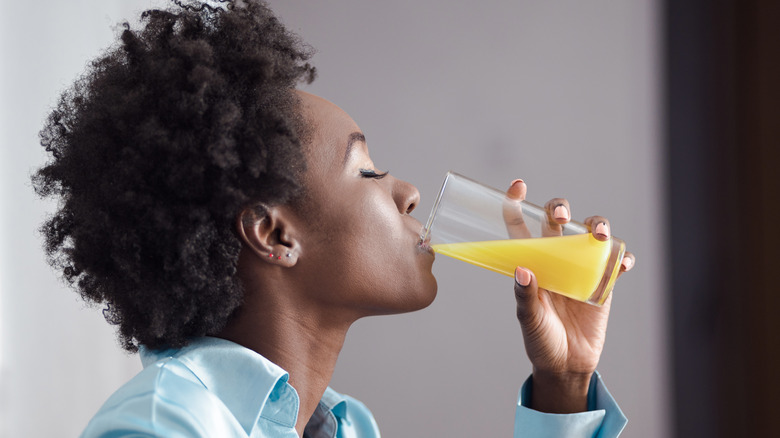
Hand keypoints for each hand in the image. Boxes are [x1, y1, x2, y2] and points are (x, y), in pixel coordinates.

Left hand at [503, 179, 634, 412]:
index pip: (520, 224)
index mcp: (530, 260)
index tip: (518, 186)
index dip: (516, 203)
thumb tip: (523, 270)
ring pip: (590, 232)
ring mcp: (581, 266)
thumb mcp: (529, 320)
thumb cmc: (541, 340)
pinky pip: (616, 261)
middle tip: (560, 217)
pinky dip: (621, 257)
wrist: (567, 364)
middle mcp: (555, 256)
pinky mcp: (604, 281)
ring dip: (597, 225)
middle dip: (559, 209)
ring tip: (599, 235)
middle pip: (557, 219)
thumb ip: (525, 297)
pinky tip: (621, 263)